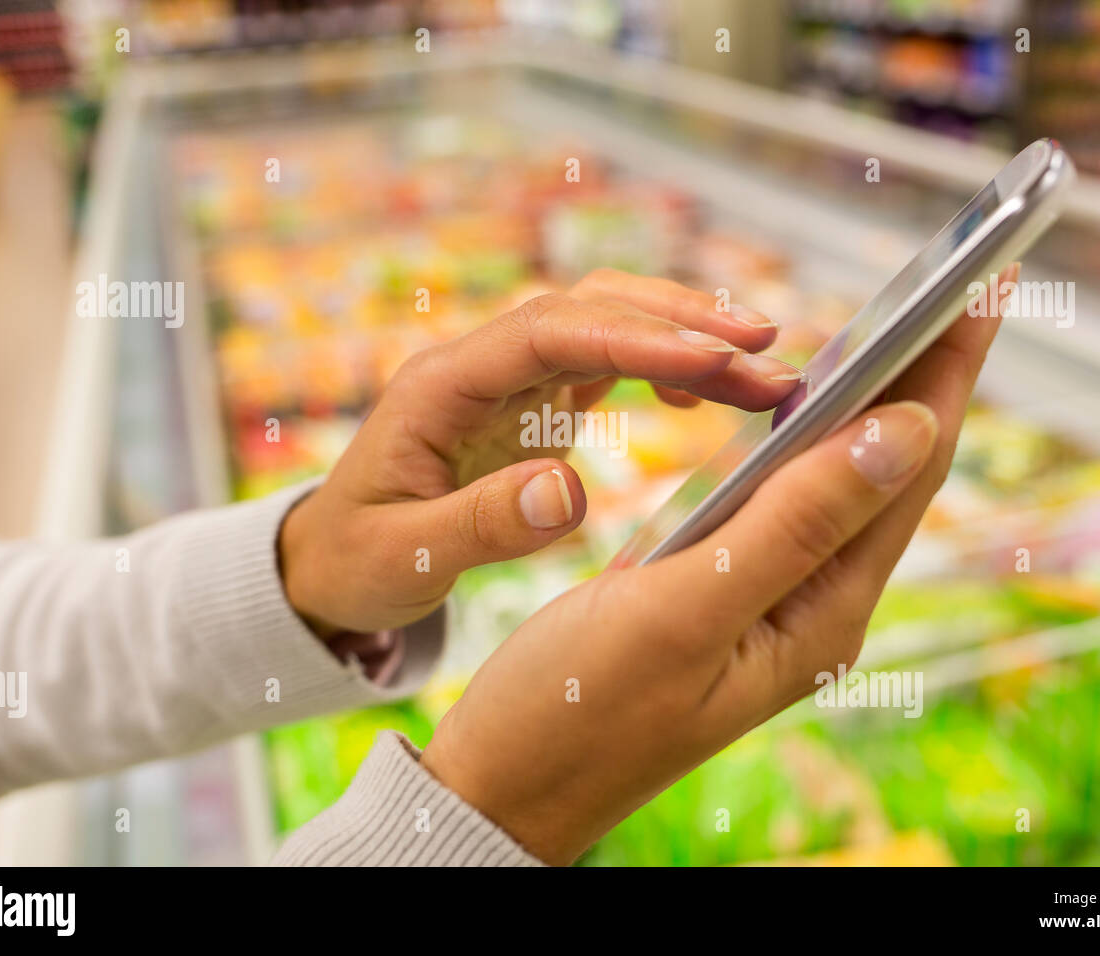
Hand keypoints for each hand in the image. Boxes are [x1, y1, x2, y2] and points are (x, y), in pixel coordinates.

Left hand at [279, 269, 801, 634]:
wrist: (331, 564)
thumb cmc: (358, 561)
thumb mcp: (405, 558)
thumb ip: (481, 525)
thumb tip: (568, 494)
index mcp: (442, 386)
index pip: (548, 331)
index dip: (634, 337)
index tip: (711, 358)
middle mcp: (479, 365)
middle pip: (591, 311)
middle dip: (681, 323)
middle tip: (768, 354)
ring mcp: (506, 378)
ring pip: (607, 326)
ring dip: (683, 337)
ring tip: (762, 370)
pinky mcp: (528, 402)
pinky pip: (604, 363)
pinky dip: (659, 368)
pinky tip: (705, 397)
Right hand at [420, 264, 1019, 863]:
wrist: (508, 783)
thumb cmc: (578, 710)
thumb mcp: (687, 612)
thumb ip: (795, 525)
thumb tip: (904, 428)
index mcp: (821, 611)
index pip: (908, 467)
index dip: (946, 369)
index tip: (984, 280)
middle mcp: (813, 603)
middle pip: (888, 468)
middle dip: (927, 369)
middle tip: (962, 278)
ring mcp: (769, 597)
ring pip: (839, 479)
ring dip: (872, 396)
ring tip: (904, 320)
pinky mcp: (723, 588)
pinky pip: (785, 498)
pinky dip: (802, 435)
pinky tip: (803, 402)